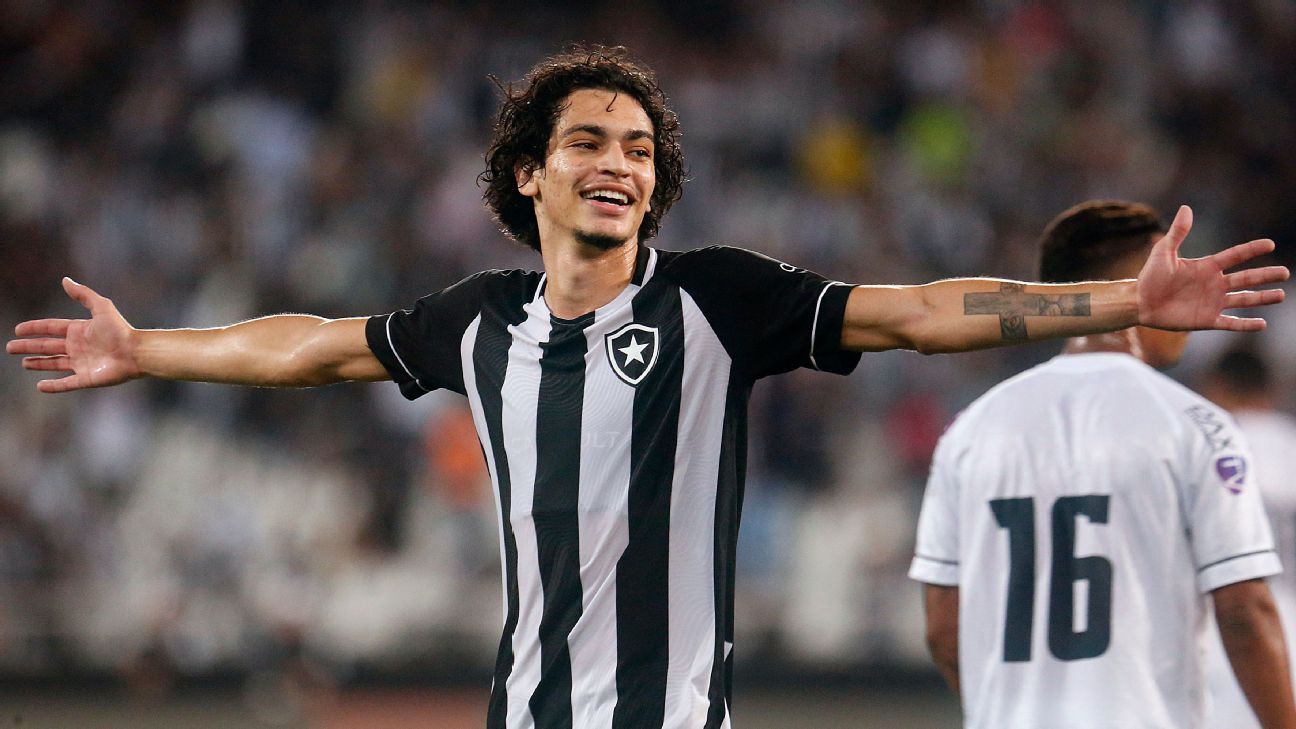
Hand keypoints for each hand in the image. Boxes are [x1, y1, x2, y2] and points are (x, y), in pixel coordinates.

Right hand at [7, 278, 141, 392]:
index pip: (51, 328)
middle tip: (11, 347)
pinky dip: (53, 386)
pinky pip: (66, 384)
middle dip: (29, 347)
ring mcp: (82, 364)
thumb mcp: (101, 307)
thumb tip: (65, 280)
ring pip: (54, 364)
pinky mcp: (86, 379)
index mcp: (80, 330)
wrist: (136, 353)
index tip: (18, 329)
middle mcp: (79, 347)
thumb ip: (83, 294)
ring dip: (39, 364)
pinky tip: (40, 386)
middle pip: (48, 346)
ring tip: (24, 363)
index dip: (35, 328)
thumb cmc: (120, 330)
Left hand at [1137, 206, 1288, 330]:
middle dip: (1265, 275)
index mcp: (1207, 267)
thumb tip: (1185, 208)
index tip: (1270, 244)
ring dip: (1262, 298)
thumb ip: (1177, 233)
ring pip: (1243, 299)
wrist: (1139, 303)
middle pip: (1246, 278)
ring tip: (1281, 294)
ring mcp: (1212, 302)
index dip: (1251, 250)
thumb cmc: (1149, 277)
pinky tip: (1262, 323)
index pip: (1235, 256)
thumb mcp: (1163, 252)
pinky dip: (1246, 324)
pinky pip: (1230, 323)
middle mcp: (1214, 284)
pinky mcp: (1206, 320)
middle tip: (1285, 272)